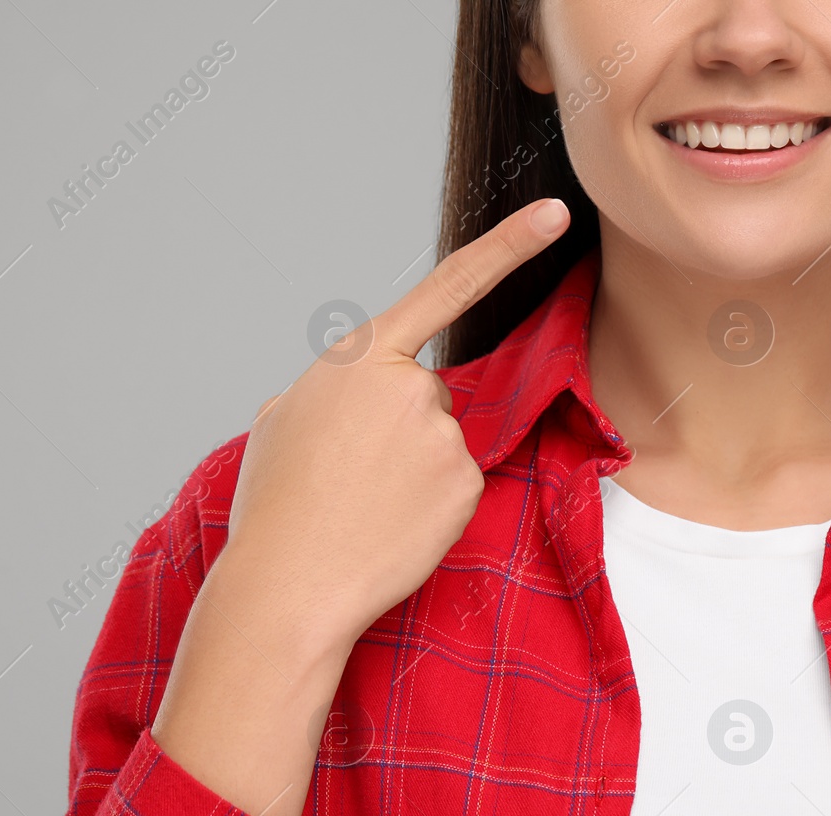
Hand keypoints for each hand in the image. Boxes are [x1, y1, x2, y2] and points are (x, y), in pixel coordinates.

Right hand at [151, 198, 571, 815]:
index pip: (448, 287)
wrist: (289, 585)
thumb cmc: (276, 506)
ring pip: (441, 443)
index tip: (554, 215)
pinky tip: (389, 526)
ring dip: (410, 471)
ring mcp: (445, 437)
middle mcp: (412, 387)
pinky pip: (455, 484)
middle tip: (347, 478)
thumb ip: (332, 389)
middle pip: (427, 395)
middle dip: (396, 431)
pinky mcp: (466, 484)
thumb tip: (359, 397)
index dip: (509, 247)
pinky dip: (429, 505)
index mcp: (360, 359)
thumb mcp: (282, 420)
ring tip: (358, 505)